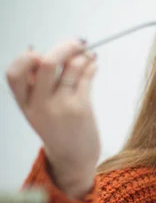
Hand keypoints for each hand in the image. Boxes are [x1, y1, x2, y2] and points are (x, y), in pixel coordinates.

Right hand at [6, 39, 99, 198]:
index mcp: (25, 104)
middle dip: (64, 46)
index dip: (25, 59)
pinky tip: (93, 64)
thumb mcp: (38, 111)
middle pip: (48, 63)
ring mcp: (61, 106)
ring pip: (71, 67)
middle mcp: (40, 105)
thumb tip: (51, 51)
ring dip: (82, 54)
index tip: (39, 54)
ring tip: (87, 54)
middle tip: (76, 43)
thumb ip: (39, 85)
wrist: (72, 159)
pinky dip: (91, 65)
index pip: (14, 74)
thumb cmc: (58, 130)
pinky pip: (86, 77)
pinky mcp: (81, 108)